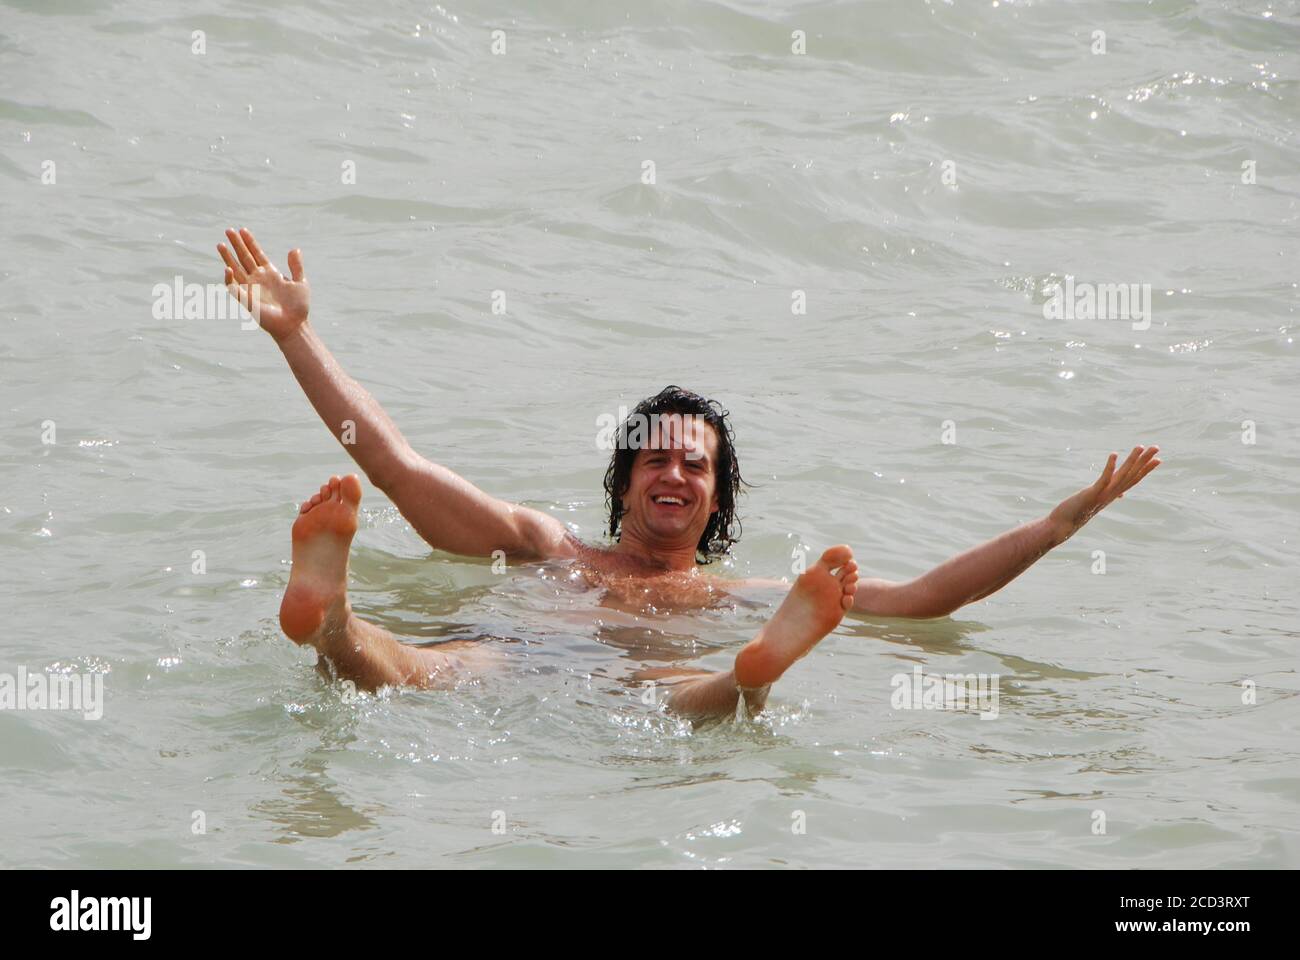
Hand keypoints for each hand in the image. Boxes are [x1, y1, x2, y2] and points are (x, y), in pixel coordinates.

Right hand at [217, 227, 309, 341]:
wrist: (294, 324)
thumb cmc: (298, 306)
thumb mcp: (301, 283)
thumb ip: (296, 266)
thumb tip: (295, 249)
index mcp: (270, 273)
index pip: (257, 254)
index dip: (250, 242)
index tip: (242, 229)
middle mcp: (258, 278)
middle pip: (244, 258)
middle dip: (237, 244)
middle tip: (228, 230)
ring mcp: (251, 288)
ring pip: (236, 269)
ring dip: (228, 257)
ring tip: (220, 244)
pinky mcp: (247, 299)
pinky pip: (234, 288)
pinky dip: (230, 279)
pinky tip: (228, 268)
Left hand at [1048, 446, 1160, 542]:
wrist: (1064, 525)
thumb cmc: (1079, 511)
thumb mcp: (1097, 501)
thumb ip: (1109, 494)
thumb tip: (1121, 494)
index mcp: (1113, 494)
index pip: (1134, 480)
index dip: (1146, 469)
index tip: (1159, 459)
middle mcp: (1112, 494)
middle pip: (1132, 475)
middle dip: (1145, 461)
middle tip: (1157, 447)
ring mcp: (1103, 494)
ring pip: (1122, 475)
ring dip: (1132, 460)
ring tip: (1140, 447)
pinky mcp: (1092, 494)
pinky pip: (1104, 479)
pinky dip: (1110, 467)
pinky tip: (1114, 454)